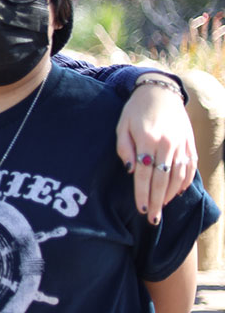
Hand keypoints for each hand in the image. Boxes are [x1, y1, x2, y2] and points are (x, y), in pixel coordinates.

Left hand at [116, 74, 197, 223]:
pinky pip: (189, 168)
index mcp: (148, 140)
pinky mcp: (190, 144)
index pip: (144, 174)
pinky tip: (176, 193)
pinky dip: (184, 182)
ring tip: (161, 208)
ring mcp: (181, 145)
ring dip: (169, 195)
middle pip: (162, 180)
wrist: (160, 92)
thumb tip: (130, 171)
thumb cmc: (135, 111)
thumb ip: (124, 149)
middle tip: (153, 220)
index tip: (141, 210)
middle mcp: (167, 145)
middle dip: (156, 202)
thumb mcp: (122, 126)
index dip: (142, 194)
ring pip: (178, 177)